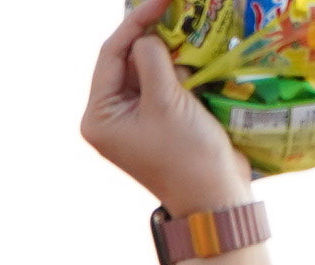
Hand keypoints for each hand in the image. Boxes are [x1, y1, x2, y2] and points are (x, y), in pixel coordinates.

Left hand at [82, 0, 251, 212]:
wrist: (215, 196)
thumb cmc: (187, 154)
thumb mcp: (166, 101)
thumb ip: (152, 60)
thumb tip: (147, 35)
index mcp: (99, 116)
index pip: (110, 54)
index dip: (136, 22)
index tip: (162, 0)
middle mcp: (110, 116)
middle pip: (126, 59)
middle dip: (153, 36)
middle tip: (178, 10)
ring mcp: (134, 118)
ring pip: (147, 67)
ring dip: (169, 51)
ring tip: (191, 34)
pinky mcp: (157, 118)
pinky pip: (162, 81)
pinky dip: (178, 66)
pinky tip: (195, 55)